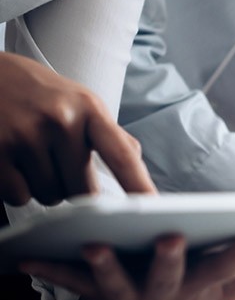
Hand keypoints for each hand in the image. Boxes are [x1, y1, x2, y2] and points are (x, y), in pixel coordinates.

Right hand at [0, 52, 155, 205]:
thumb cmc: (35, 92)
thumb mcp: (78, 100)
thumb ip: (106, 131)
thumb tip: (134, 157)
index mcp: (88, 108)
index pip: (122, 155)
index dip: (140, 185)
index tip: (155, 207)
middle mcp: (60, 120)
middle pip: (84, 190)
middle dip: (72, 185)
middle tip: (54, 158)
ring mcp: (26, 136)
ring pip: (51, 196)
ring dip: (43, 186)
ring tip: (29, 154)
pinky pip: (20, 196)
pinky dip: (16, 188)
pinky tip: (9, 160)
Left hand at [20, 233, 234, 299]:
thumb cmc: (196, 299)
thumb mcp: (234, 286)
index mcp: (204, 288)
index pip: (232, 268)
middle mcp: (168, 297)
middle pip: (172, 278)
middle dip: (172, 260)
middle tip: (171, 238)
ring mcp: (130, 298)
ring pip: (117, 283)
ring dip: (104, 266)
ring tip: (94, 245)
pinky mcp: (97, 295)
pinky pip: (70, 282)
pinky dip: (49, 268)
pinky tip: (25, 257)